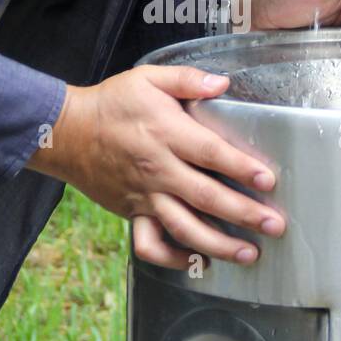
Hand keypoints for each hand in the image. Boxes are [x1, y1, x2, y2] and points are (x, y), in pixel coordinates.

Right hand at [27, 64, 285, 268]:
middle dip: (244, 214)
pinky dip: (174, 259)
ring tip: (249, 254)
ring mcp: (145, 196)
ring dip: (219, 245)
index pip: (211, 154)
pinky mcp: (132, 213)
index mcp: (166, 134)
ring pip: (184, 229)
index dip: (242, 168)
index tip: (269, 180)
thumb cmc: (111, 104)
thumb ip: (187, 79)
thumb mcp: (148, 78)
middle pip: (206, 198)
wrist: (65, 133)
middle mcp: (158, 170)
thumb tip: (222, 83)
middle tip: (275, 225)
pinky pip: (151, 245)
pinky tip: (197, 262)